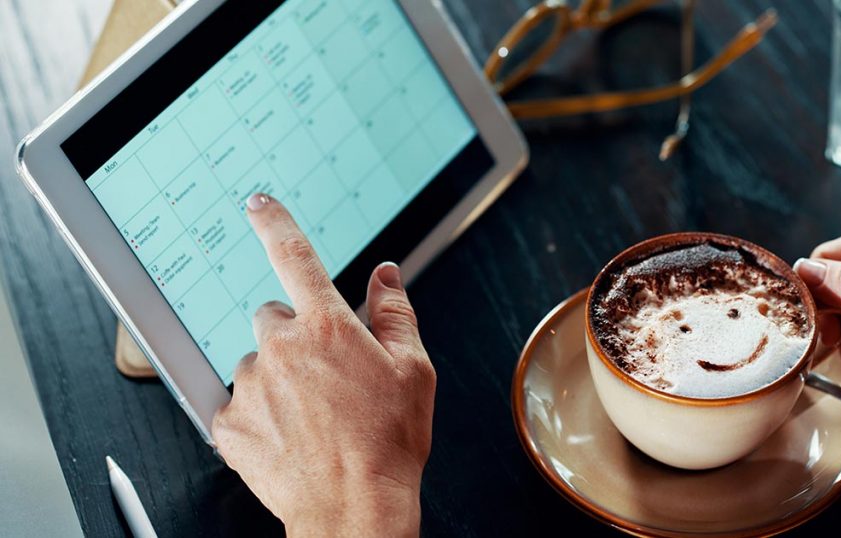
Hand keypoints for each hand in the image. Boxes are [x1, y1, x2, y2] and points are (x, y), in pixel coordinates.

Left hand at [212, 193, 435, 536]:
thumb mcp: (413, 370)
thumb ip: (395, 312)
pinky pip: (238, 404)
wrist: (355, 508)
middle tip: (325, 378)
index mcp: (328, 327)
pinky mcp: (229, 423)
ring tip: (311, 417)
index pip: (295, 258)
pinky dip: (258, 415)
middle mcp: (281, 348)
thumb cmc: (389, 442)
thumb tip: (385, 274)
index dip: (276, 224)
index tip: (258, 204)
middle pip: (274, 319)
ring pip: (257, 364)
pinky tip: (289, 437)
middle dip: (295, 338)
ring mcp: (250, 386)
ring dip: (277, 380)